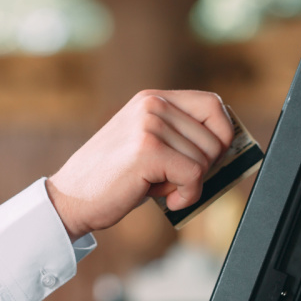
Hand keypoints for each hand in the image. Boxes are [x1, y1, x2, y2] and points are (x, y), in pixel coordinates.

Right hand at [46, 90, 232, 239]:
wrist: (70, 199)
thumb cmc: (114, 180)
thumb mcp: (148, 147)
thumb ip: (180, 139)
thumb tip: (230, 149)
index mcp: (153, 99)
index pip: (213, 104)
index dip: (223, 135)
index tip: (215, 158)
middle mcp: (152, 105)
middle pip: (215, 138)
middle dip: (204, 169)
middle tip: (174, 182)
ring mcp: (149, 125)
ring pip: (205, 160)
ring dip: (190, 185)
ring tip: (160, 188)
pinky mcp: (148, 150)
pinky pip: (194, 176)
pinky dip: (187, 197)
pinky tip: (166, 201)